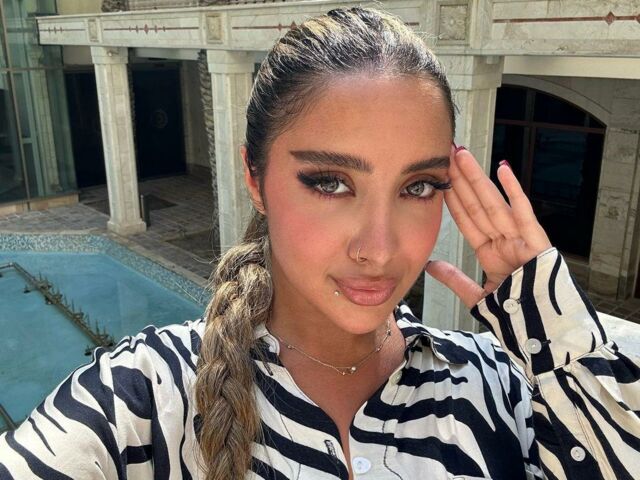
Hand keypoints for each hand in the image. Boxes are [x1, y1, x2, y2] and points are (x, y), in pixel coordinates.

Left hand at [425, 146, 551, 308]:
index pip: (466, 220)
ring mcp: (520, 240)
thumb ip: (454, 279)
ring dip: (478, 178)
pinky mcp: (537, 242)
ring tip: (463, 155)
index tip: (440, 178)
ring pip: (493, 203)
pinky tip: (502, 169)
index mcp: (491, 253)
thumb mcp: (477, 296)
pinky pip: (523, 213)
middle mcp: (504, 242)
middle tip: (448, 154)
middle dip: (461, 180)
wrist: (541, 334)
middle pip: (477, 205)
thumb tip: (431, 266)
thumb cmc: (516, 316)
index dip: (453, 199)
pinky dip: (514, 192)